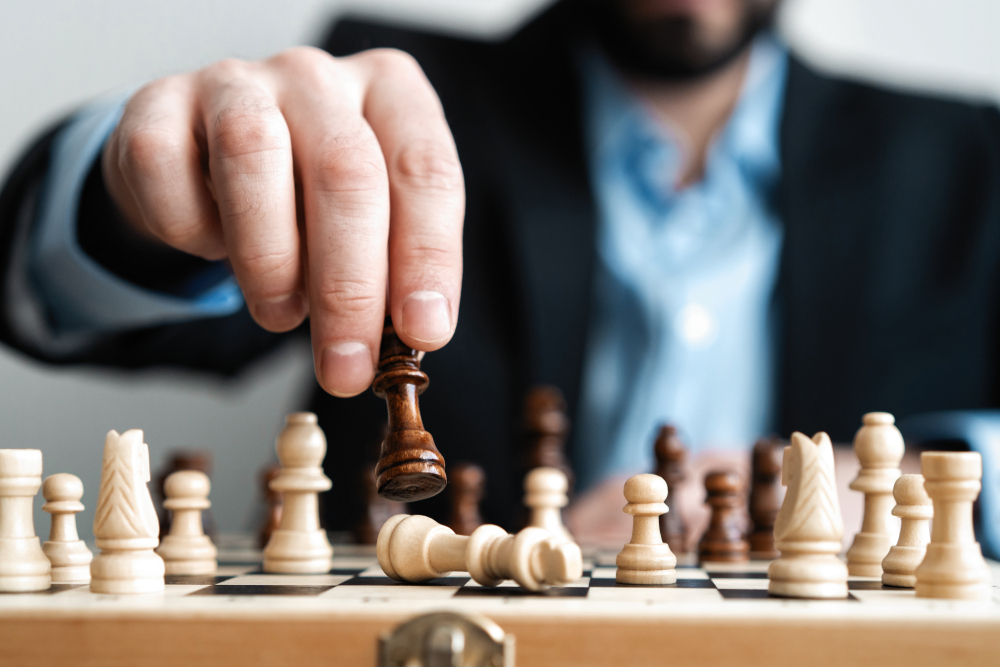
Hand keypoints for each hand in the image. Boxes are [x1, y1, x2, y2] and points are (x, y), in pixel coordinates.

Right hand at [102, 47, 464, 395]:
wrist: (206, 161)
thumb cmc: (305, 200)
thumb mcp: (368, 225)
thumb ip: (394, 269)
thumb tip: (415, 336)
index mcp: (389, 93)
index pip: (425, 170)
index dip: (427, 256)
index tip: (423, 331)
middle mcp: (318, 77)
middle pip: (346, 171)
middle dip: (350, 287)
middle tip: (346, 366)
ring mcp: (236, 82)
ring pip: (253, 158)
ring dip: (271, 262)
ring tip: (280, 315)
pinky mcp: (158, 104)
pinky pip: (168, 172)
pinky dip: (191, 232)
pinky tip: (212, 248)